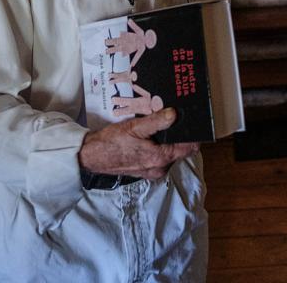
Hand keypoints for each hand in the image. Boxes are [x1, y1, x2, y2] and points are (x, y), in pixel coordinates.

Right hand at [77, 107, 198, 180]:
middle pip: (181, 149)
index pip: (189, 148)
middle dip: (178, 135)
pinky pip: (160, 156)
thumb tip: (174, 114)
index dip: (194, 134)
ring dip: (167, 140)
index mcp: (160, 158)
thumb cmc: (111, 143)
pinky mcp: (146, 170)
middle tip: (173, 117)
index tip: (194, 121)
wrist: (92, 157)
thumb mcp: (135, 127)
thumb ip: (156, 121)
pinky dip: (159, 146)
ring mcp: (153, 171)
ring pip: (170, 152)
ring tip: (158, 124)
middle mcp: (160, 168)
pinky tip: (150, 136)